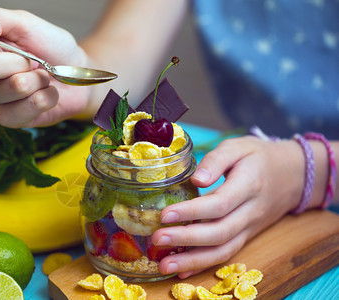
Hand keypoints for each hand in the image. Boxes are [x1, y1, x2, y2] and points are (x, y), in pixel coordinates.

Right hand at [0, 4, 91, 127]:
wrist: (77, 72)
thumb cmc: (51, 48)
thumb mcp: (25, 24)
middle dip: (19, 59)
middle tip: (32, 60)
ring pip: (13, 87)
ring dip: (37, 78)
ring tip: (42, 76)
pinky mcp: (10, 119)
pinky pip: (27, 108)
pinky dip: (46, 96)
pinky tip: (47, 92)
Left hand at [152, 136, 304, 277]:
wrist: (292, 175)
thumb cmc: (258, 157)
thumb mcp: (238, 147)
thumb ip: (216, 160)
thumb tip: (197, 180)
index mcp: (249, 185)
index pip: (220, 204)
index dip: (191, 212)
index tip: (164, 215)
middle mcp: (251, 212)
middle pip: (220, 232)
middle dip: (186, 239)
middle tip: (157, 239)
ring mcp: (250, 228)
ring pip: (224, 251)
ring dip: (193, 261)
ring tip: (164, 265)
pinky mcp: (246, 236)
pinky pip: (226, 254)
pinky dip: (204, 264)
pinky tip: (182, 270)